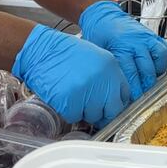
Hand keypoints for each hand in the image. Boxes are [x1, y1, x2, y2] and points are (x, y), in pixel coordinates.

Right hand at [12, 25, 129, 127]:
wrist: (41, 50)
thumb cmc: (65, 54)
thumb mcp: (95, 58)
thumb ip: (107, 77)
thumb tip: (113, 98)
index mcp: (112, 67)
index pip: (125, 95)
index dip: (116, 103)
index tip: (110, 107)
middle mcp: (103, 80)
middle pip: (112, 110)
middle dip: (103, 113)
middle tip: (92, 109)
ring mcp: (87, 92)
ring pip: (93, 116)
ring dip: (84, 112)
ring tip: (73, 96)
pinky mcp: (71, 102)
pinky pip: (74, 117)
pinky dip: (69, 112)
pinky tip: (64, 98)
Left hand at [79, 0, 166, 101]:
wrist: (104, 16)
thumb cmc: (99, 35)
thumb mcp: (98, 52)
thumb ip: (109, 68)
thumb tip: (113, 89)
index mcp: (121, 47)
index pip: (130, 73)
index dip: (132, 88)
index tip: (131, 99)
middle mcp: (136, 42)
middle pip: (145, 70)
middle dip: (144, 86)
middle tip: (140, 95)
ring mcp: (146, 38)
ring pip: (158, 61)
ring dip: (154, 75)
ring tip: (148, 83)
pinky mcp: (152, 36)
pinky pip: (163, 50)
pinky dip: (162, 61)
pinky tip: (155, 69)